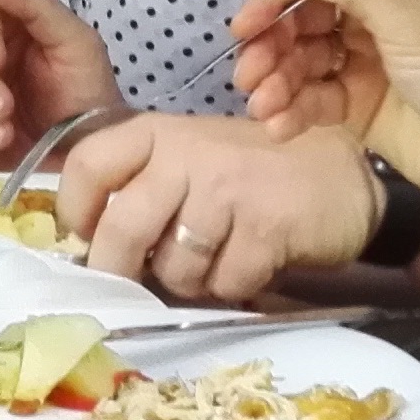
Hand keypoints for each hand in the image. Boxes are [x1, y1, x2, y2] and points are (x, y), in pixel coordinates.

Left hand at [57, 114, 377, 305]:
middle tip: (137, 282)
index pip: (88, 164)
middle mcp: (188, 154)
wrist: (344, 175)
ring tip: (215, 260)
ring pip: (174, 266)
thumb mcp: (192, 162)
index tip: (85, 240)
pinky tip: (251, 264)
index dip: (74, 212)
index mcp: (159, 133)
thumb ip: (144, 191)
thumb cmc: (255, 174)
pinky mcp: (266, 226)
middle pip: (122, 227)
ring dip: (189, 281)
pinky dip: (234, 287)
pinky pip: (224, 282)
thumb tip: (93, 250)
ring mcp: (228, 188)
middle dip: (121, 270)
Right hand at [232, 0, 419, 218]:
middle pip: (304, 19)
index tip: (247, 25)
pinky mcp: (361, 110)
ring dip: (276, 81)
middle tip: (249, 75)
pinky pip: (313, 100)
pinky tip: (279, 126)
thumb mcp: (414, 27)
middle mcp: (378, 18)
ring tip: (264, 107)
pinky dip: (290, 110)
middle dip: (272, 45)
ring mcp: (368, 66)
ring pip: (303, 61)